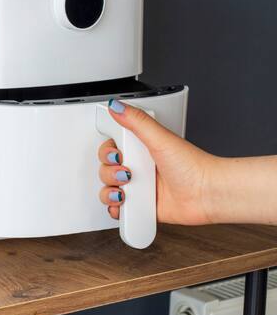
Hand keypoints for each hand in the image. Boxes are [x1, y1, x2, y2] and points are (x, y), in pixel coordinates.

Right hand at [98, 99, 216, 224]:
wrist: (208, 194)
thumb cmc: (193, 166)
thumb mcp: (161, 138)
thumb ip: (137, 121)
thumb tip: (116, 105)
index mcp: (141, 148)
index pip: (111, 148)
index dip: (107, 152)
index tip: (117, 154)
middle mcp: (138, 167)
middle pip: (105, 168)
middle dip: (109, 172)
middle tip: (126, 172)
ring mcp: (139, 187)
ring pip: (108, 188)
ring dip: (110, 191)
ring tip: (126, 190)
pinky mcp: (142, 206)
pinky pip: (118, 208)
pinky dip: (116, 208)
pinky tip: (125, 203)